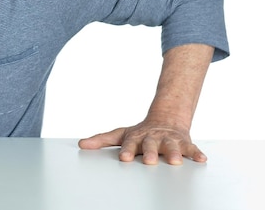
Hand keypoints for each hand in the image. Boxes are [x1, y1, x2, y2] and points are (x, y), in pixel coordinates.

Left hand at [78, 121, 206, 164]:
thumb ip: (101, 140)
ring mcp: (169, 140)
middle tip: (149, 161)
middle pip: (151, 145)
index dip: (127, 150)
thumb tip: (81, 144)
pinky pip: (192, 149)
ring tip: (176, 161)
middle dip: (150, 153)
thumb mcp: (120, 134)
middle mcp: (153, 138)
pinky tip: (201, 159)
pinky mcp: (184, 143)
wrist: (165, 119)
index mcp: (136, 137)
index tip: (123, 158)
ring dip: (175, 153)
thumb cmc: (140, 133)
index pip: (130, 144)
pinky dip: (196, 153)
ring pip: (172, 146)